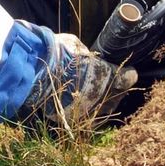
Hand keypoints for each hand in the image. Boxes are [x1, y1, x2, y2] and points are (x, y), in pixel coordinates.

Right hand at [19, 25, 136, 127]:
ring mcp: (88, 108)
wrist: (35, 71)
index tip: (128, 72)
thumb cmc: (57, 52)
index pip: (128, 78)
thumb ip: (86, 54)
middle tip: (114, 85)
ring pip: (104, 111)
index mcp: (107, 74)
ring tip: (99, 97)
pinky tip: (86, 107)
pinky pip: (87, 119)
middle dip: (117, 91)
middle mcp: (102, 94)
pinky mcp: (73, 118)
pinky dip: (89, 113)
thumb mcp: (76, 45)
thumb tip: (88, 56)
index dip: (128, 74)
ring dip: (104, 104)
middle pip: (118, 97)